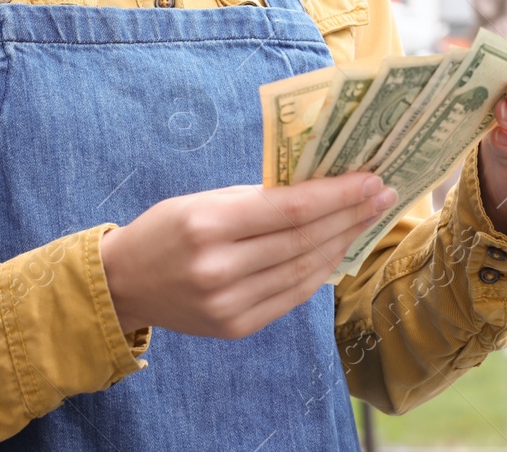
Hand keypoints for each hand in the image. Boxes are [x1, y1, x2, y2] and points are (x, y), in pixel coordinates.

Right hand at [99, 171, 394, 338]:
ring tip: (366, 220)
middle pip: (303, 240)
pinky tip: (337, 250)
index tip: (371, 180)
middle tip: (382, 196)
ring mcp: (227, 304)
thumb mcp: (205, 200)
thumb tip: (322, 187)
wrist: (124, 283)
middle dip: (349, 215)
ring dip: (341, 243)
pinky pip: (290, 296)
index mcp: (208, 225)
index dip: (337, 195)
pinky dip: (318, 272)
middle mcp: (218, 268)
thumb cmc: (168, 229)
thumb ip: (260, 198)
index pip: (290, 209)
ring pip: (303, 270)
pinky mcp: (235, 327)